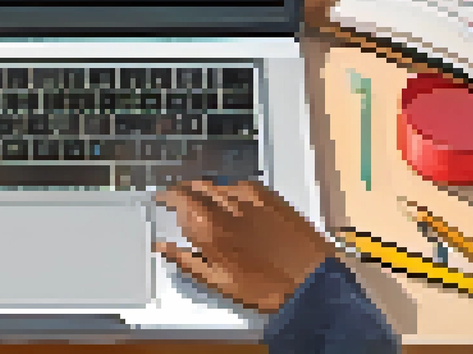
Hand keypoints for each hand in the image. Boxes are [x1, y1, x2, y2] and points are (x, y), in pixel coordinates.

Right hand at [155, 180, 333, 313]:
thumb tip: (163, 247)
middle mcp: (227, 207)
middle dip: (185, 190)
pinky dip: (232, 188)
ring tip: (204, 196)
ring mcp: (251, 199)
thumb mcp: (218, 281)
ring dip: (207, 188)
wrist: (310, 280)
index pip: (179, 199)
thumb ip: (186, 261)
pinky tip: (232, 196)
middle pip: (197, 187)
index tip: (163, 198)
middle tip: (180, 196)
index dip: (168, 196)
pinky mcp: (272, 197)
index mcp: (210, 228)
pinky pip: (244, 185)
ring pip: (219, 184)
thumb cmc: (264, 287)